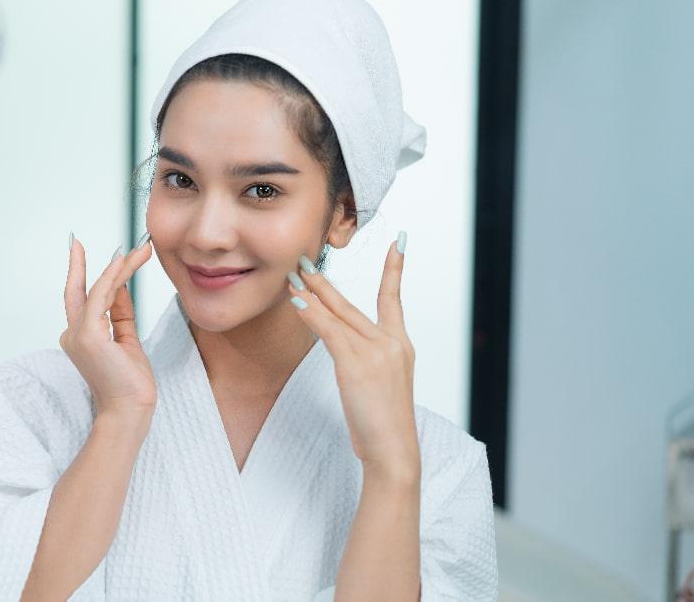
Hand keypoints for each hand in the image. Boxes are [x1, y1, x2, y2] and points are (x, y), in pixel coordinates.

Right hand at [60, 231, 156, 417]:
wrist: (130, 410)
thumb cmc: (130, 383)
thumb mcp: (127, 340)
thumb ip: (121, 314)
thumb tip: (120, 287)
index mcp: (80, 337)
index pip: (82, 299)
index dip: (83, 274)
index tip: (83, 251)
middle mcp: (73, 334)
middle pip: (78, 290)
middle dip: (78, 263)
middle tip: (80, 240)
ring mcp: (78, 334)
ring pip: (97, 289)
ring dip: (119, 266)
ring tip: (141, 250)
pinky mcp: (89, 335)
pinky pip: (102, 296)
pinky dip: (113, 276)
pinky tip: (124, 262)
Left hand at [287, 234, 419, 478]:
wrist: (394, 452)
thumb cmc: (383, 425)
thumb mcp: (379, 386)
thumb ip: (365, 361)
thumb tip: (344, 349)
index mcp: (400, 346)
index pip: (394, 299)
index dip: (395, 269)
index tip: (399, 242)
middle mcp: (391, 343)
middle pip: (351, 304)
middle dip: (325, 281)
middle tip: (305, 260)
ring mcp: (375, 352)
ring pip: (337, 314)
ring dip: (312, 293)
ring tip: (292, 276)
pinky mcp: (357, 364)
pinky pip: (329, 331)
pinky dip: (311, 314)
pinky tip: (297, 301)